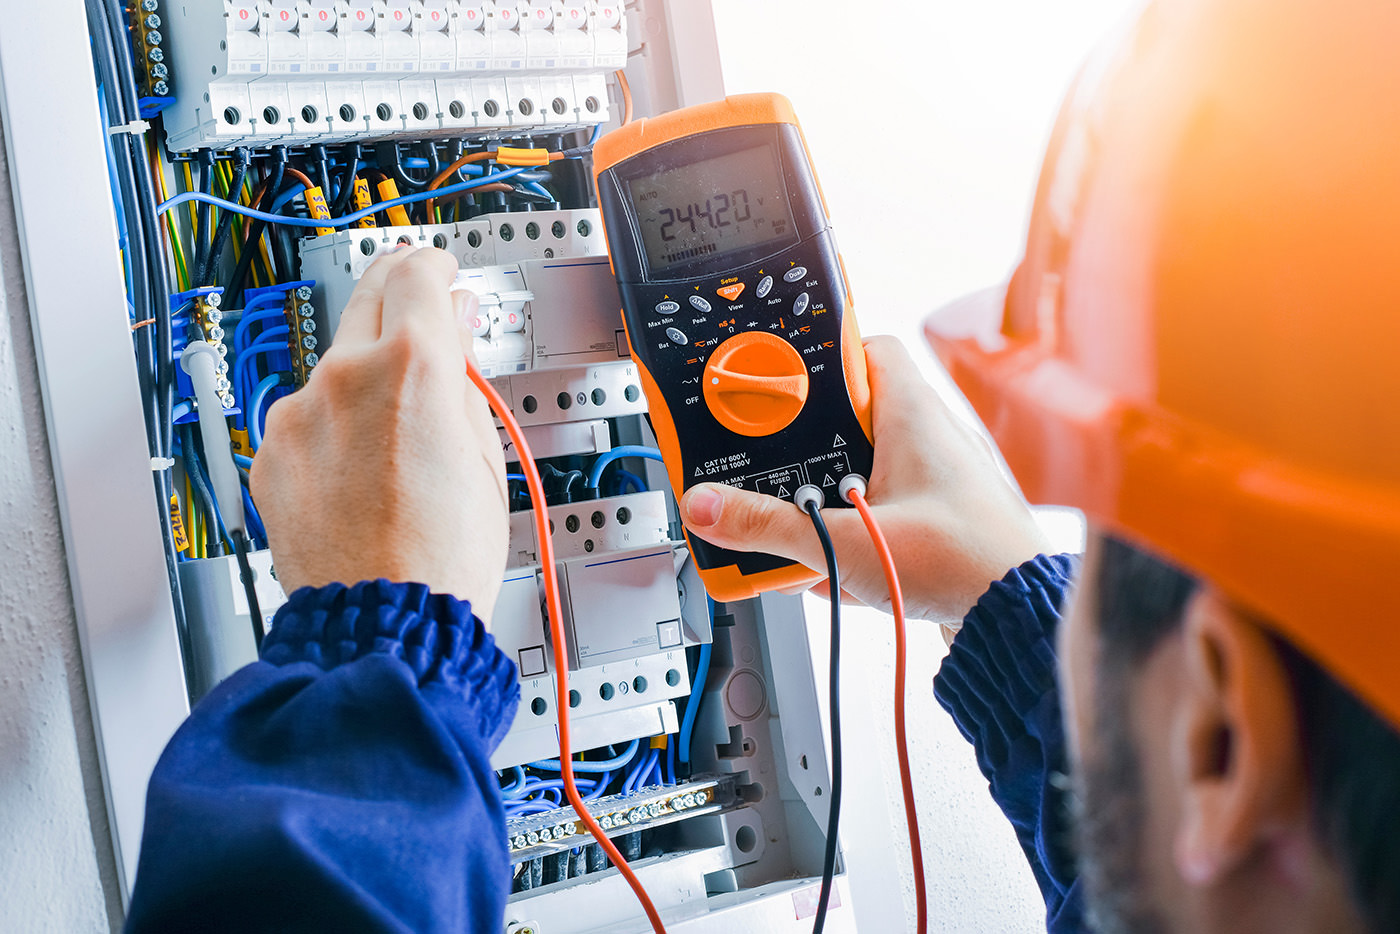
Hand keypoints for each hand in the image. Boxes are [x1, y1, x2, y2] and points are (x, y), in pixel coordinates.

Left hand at [251, 247, 509, 621]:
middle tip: (421, 312)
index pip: (417, 273)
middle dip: (398, 295)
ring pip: (336, 364)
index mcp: (412, 366)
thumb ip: (464, 375)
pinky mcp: (271, 452)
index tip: (442, 272)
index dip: (435, 265)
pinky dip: (332, 424)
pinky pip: (306, 416)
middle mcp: (344, 376)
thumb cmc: (442, 555)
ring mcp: (299, 414)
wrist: (382, 620)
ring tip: (398, 432)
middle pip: (368, 296)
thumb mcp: (484, 452)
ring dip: (365, 374)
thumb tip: (456, 328)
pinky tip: (362, 469)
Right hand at [679, 336, 1048, 623]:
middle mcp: (929, 439)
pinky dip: (854, 541)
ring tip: (802, 534)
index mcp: (913, 414)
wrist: (1018, 622)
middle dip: (805, 453)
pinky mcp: (940, 524)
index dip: (817, 357)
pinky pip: (881, 517)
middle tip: (771, 472)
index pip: (862, 347)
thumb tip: (710, 508)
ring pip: (861, 474)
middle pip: (848, 419)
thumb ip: (770, 527)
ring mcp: (937, 482)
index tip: (774, 380)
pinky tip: (838, 575)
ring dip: (826, 506)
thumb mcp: (847, 543)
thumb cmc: (968, 563)